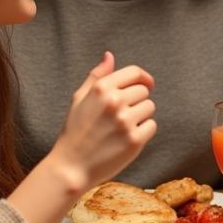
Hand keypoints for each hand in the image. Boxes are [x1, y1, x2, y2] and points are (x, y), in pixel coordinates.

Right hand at [49, 51, 157, 189]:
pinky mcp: (134, 140)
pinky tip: (126, 138)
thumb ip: (97, 76)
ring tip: (122, 127)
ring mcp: (125, 121)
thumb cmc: (75, 132)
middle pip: (144, 91)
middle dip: (137, 101)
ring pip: (150, 108)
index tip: (146, 85)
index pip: (135, 72)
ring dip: (141, 116)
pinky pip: (152, 126)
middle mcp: (114, 102)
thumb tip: (109, 55)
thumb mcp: (79, 99)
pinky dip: (143, 132)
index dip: (143, 78)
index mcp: (101, 89)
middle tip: (121, 116)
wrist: (71, 167)